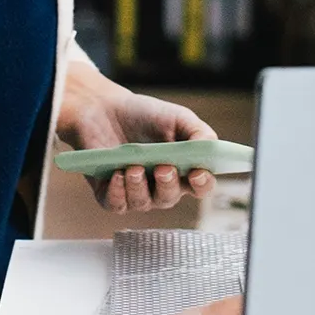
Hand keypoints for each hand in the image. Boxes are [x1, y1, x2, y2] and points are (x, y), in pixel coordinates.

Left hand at [55, 59, 219, 213]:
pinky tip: (117, 175)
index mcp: (183, 169)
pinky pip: (117, 204)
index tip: (197, 173)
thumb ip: (199, 132)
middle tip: (163, 167)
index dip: (202, 184)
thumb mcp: (177, 117)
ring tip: (134, 167)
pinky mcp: (110, 194)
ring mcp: (136, 192)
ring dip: (139, 187)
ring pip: (144, 203)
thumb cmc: (144, 115)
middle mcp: (161, 186)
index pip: (201, 186)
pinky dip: (118, 192)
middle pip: (171, 197)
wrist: (104, 109)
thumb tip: (211, 148)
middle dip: (168, 185)